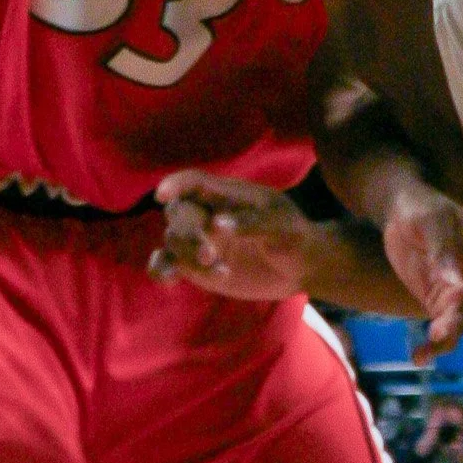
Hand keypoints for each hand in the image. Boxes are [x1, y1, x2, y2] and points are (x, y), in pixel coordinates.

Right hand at [150, 172, 315, 300]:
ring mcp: (201, 241)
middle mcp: (208, 215)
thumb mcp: (283, 227)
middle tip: (209, 255)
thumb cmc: (294, 237)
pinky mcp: (198, 267)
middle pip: (179, 213)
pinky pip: (168, 264)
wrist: (301, 268)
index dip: (176, 184)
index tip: (162, 195)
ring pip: (173, 241)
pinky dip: (161, 269)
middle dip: (187, 233)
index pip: (196, 182)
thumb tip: (216, 223)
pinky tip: (169, 279)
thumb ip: (253, 223)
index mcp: (228, 196)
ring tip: (220, 271)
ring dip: (184, 256)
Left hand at [382, 181, 462, 360]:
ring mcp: (458, 294)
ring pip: (462, 323)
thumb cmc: (420, 207)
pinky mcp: (438, 304)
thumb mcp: (429, 219)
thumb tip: (453, 278)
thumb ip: (441, 247)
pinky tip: (418, 358)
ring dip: (448, 338)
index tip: (452, 296)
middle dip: (461, 319)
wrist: (401, 212)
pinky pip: (441, 329)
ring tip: (428, 348)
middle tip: (438, 330)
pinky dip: (431, 345)